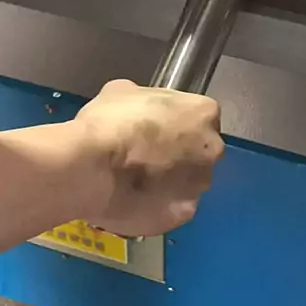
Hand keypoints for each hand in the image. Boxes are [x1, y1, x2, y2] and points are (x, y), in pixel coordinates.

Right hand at [73, 80, 223, 237]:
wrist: (94, 166)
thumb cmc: (111, 122)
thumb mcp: (123, 91)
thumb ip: (144, 100)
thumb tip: (139, 108)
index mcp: (204, 112)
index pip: (200, 116)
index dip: (177, 122)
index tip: (159, 128)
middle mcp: (211, 148)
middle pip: (201, 151)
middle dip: (180, 153)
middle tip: (148, 155)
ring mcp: (200, 184)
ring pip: (190, 182)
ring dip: (171, 182)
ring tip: (139, 182)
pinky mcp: (184, 213)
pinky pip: (175, 208)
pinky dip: (160, 206)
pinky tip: (137, 201)